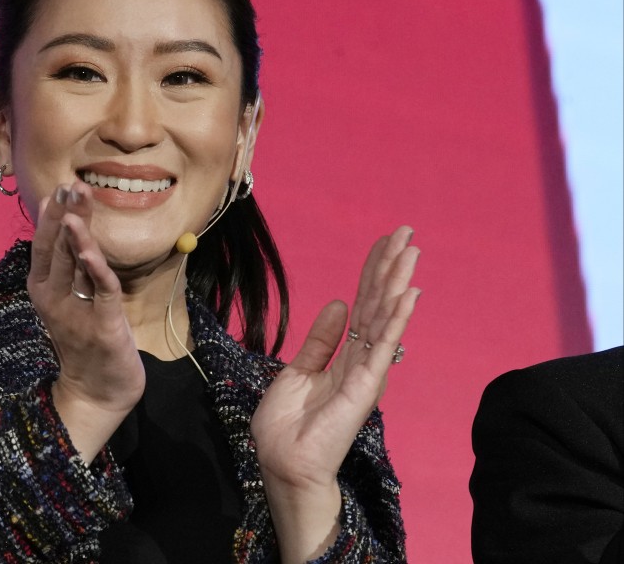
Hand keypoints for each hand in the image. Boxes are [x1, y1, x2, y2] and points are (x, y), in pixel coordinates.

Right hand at [27, 181, 144, 461]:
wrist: (99, 392)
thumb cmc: (88, 340)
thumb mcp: (76, 298)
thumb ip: (73, 267)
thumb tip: (72, 227)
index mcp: (44, 290)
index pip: (46, 246)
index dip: (51, 217)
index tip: (59, 188)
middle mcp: (53, 299)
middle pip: (57, 249)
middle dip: (62, 215)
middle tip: (69, 185)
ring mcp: (75, 312)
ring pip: (73, 265)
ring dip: (76, 234)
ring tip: (77, 205)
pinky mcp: (102, 326)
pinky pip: (99, 291)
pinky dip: (95, 268)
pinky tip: (91, 250)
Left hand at [250, 226, 419, 560]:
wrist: (284, 463)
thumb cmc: (288, 426)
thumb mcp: (298, 371)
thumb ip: (321, 340)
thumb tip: (339, 304)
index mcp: (343, 355)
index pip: (362, 304)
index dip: (372, 272)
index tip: (385, 242)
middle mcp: (359, 359)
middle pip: (378, 304)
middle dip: (391, 267)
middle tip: (407, 232)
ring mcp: (365, 371)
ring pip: (385, 317)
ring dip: (398, 282)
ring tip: (411, 250)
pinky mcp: (365, 386)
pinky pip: (383, 346)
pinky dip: (396, 319)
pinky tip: (409, 294)